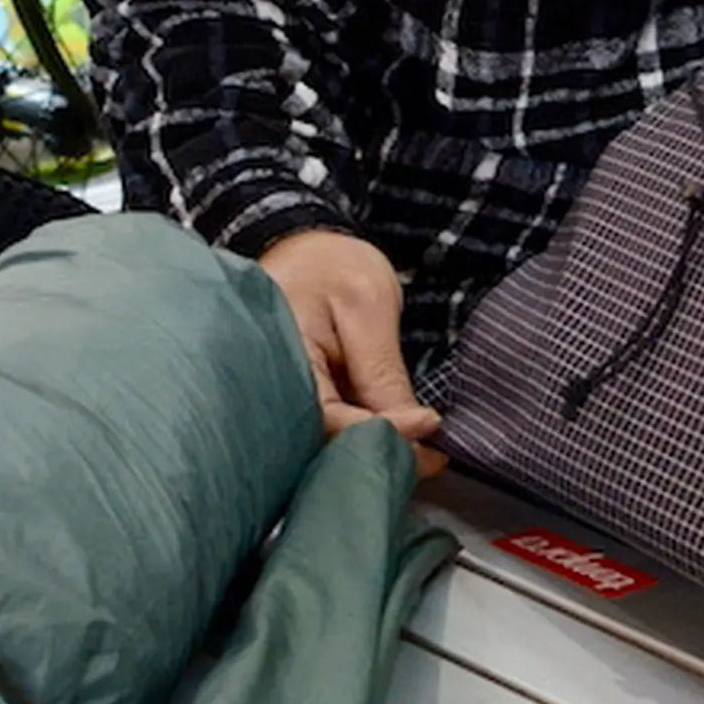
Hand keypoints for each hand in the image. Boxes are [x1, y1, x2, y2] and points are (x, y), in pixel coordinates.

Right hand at [256, 227, 445, 467]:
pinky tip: (395, 435)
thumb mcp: (367, 305)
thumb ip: (382, 372)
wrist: (304, 249)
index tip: (428, 424)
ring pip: (328, 446)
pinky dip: (364, 437)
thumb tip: (414, 431)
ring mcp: (284, 400)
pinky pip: (329, 432)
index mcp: (279, 358)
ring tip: (422, 446)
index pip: (328, 420)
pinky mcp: (300, 405)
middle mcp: (272, 390)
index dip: (381, 432)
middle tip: (431, 454)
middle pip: (324, 446)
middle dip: (380, 454)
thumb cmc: (329, 265)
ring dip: (375, 450)